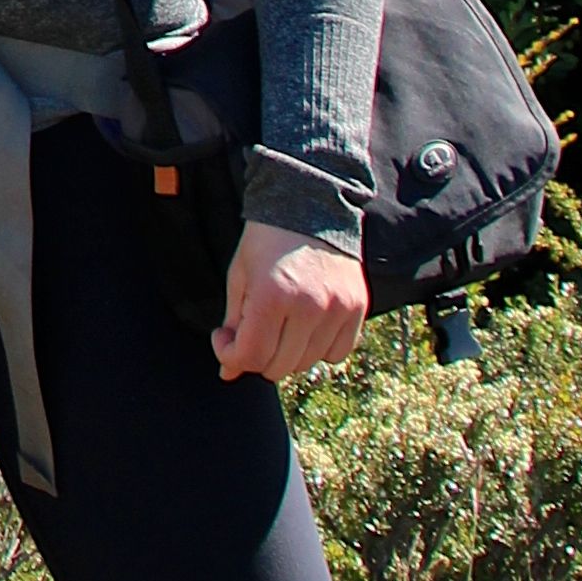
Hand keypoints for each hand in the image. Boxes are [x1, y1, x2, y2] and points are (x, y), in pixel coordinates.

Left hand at [213, 222, 368, 384]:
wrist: (310, 207)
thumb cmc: (266, 243)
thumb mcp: (240, 277)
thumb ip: (234, 325)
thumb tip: (228, 373)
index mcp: (271, 295)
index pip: (250, 355)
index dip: (229, 356)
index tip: (224, 339)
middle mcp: (308, 306)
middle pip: (278, 366)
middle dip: (256, 357)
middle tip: (251, 333)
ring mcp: (337, 308)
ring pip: (307, 364)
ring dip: (287, 355)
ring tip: (279, 326)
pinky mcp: (357, 308)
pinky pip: (337, 354)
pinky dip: (319, 350)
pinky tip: (306, 328)